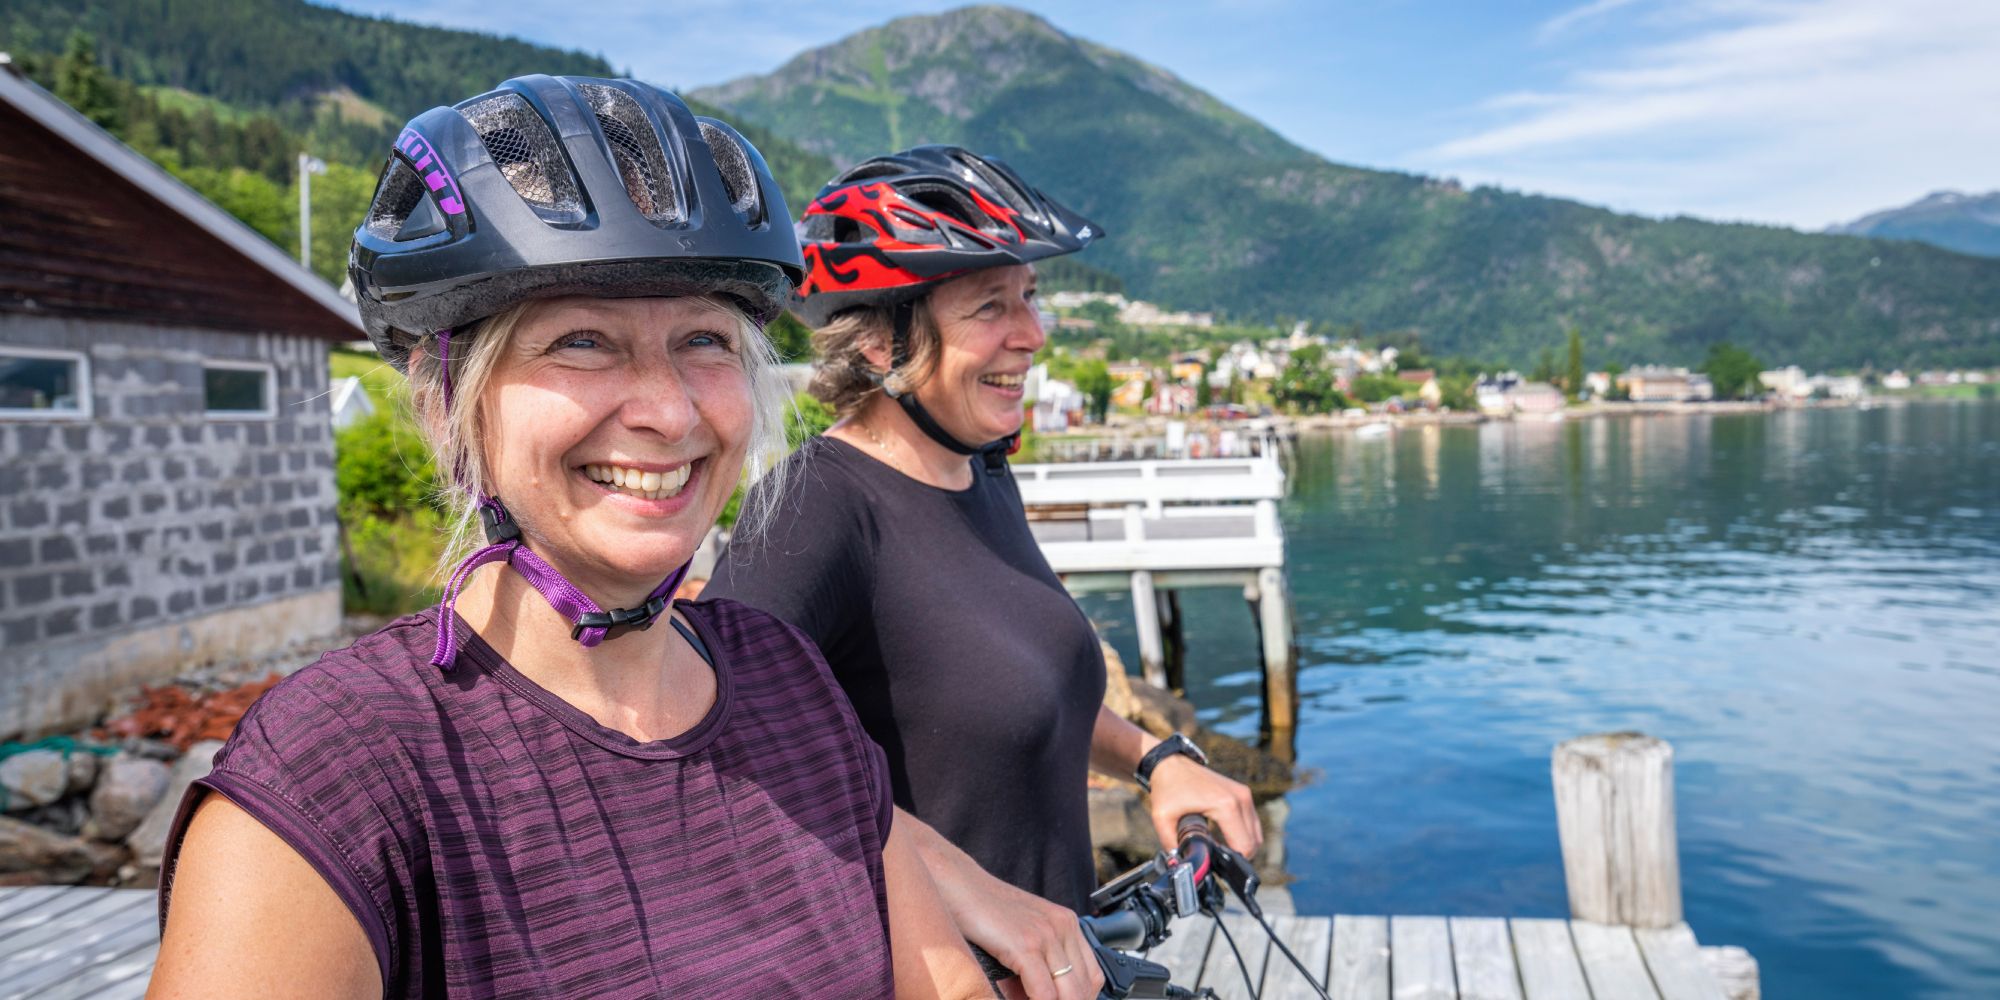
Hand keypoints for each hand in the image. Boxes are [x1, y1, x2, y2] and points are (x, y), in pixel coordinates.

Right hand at [936, 864, 1104, 999]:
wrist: (956, 882)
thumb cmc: (982, 908)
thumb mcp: (1022, 932)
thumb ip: (1037, 961)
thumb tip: (1039, 995)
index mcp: (1066, 923)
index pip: (1091, 976)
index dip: (1080, 998)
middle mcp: (1063, 926)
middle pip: (1084, 987)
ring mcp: (1046, 935)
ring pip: (1069, 994)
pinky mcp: (1025, 945)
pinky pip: (1043, 992)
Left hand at [1144, 754, 1262, 857]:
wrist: (1171, 763)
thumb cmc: (1167, 788)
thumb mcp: (1162, 819)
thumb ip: (1171, 846)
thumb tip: (1180, 866)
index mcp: (1226, 806)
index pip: (1244, 846)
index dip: (1232, 862)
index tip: (1216, 865)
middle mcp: (1241, 798)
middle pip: (1254, 843)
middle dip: (1238, 856)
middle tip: (1217, 860)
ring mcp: (1244, 794)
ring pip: (1256, 834)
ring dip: (1243, 845)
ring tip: (1220, 849)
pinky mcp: (1244, 793)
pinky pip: (1252, 822)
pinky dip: (1243, 834)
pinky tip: (1225, 837)